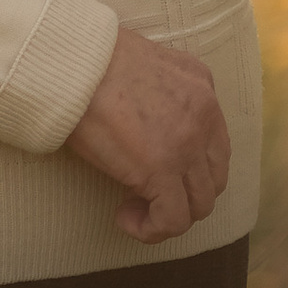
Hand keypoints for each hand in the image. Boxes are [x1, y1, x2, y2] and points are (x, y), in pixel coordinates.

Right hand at [65, 24, 232, 243]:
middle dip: (184, 193)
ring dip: (169, 213)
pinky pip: (172, 220)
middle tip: (148, 191)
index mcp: (199, 82)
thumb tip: (151, 122)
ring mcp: (187, 144)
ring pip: (199, 204)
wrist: (74, 61)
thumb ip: (164, 90)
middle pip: (213, 176)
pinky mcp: (162, 171)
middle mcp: (204, 113)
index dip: (189, 164)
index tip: (156, 166)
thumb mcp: (146, 61)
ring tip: (134, 207)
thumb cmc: (92, 58)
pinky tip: (125, 218)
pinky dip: (152, 229)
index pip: (214, 141)